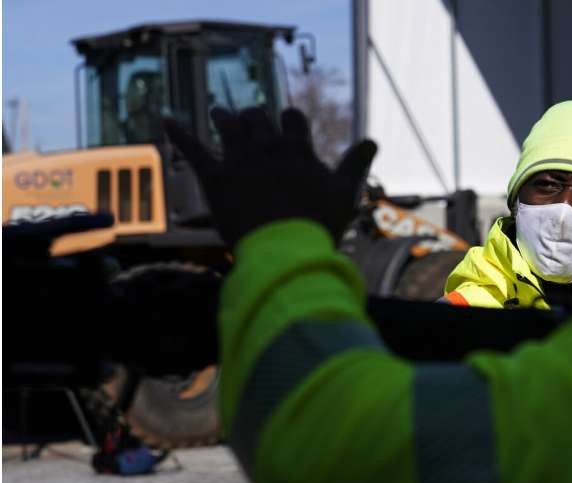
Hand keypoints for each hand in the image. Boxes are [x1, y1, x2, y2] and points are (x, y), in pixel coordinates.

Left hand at [163, 107, 376, 247]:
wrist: (286, 249)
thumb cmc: (319, 224)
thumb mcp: (345, 193)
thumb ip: (356, 164)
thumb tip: (373, 140)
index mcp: (297, 149)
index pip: (291, 117)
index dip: (288, 120)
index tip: (287, 125)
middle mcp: (267, 147)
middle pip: (258, 116)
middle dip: (255, 118)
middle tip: (251, 122)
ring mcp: (240, 160)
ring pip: (228, 124)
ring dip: (225, 117)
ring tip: (219, 113)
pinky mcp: (216, 177)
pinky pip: (193, 149)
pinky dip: (179, 133)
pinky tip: (167, 119)